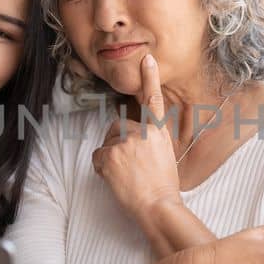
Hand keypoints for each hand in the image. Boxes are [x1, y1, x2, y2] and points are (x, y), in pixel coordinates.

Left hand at [91, 53, 180, 216]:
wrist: (157, 205)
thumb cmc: (162, 186)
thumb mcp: (165, 155)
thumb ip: (151, 141)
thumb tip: (134, 140)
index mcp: (158, 131)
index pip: (153, 99)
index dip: (149, 77)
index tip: (146, 58)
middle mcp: (142, 132)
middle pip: (118, 128)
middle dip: (118, 144)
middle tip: (131, 167)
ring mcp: (125, 142)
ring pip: (107, 144)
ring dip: (111, 158)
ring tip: (127, 175)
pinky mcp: (110, 154)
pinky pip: (98, 157)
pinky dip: (102, 169)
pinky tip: (117, 179)